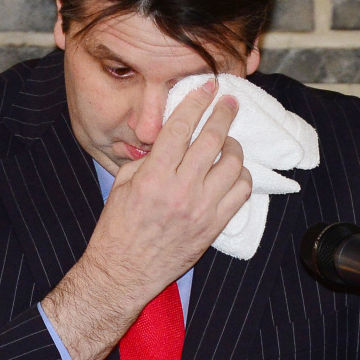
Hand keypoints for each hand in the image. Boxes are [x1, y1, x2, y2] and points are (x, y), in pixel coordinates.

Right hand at [42, 81, 251, 359]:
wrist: (123, 272)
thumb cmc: (118, 229)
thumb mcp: (123, 186)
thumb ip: (148, 161)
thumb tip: (169, 140)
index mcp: (154, 176)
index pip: (181, 127)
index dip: (196, 102)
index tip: (208, 87)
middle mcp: (181, 190)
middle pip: (213, 140)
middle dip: (223, 115)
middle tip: (229, 103)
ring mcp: (201, 209)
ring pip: (233, 165)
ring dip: (234, 147)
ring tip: (229, 143)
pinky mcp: (213, 227)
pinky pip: (240, 194)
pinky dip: (241, 177)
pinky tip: (232, 173)